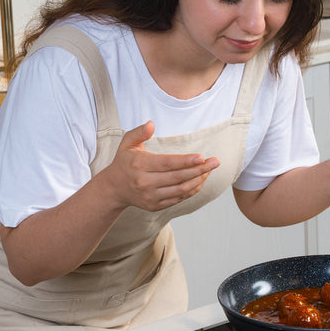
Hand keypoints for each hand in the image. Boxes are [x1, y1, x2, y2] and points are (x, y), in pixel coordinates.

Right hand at [104, 121, 219, 211]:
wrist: (114, 188)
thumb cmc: (124, 161)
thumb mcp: (126, 143)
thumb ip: (139, 132)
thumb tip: (151, 124)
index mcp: (139, 165)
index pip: (167, 164)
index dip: (186, 161)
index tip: (202, 157)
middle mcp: (145, 183)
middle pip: (178, 177)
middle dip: (199, 170)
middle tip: (215, 162)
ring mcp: (151, 197)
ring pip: (181, 190)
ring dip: (198, 180)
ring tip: (210, 170)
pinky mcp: (155, 205)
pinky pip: (179, 198)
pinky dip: (192, 190)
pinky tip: (200, 180)